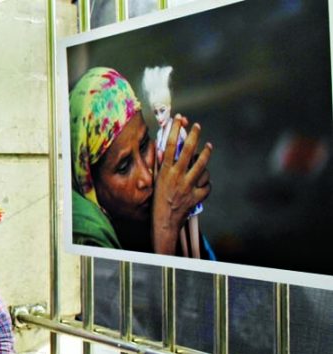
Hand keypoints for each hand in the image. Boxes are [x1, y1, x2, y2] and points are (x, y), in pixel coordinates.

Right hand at [152, 114, 212, 254]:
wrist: (164, 222)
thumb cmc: (158, 201)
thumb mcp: (157, 182)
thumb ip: (162, 167)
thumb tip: (164, 151)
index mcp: (165, 173)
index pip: (169, 147)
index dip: (175, 131)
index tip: (179, 119)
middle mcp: (177, 177)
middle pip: (188, 151)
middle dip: (193, 135)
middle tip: (197, 126)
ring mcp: (188, 186)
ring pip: (202, 166)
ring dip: (206, 154)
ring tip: (208, 147)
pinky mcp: (197, 196)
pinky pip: (206, 185)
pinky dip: (206, 184)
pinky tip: (203, 183)